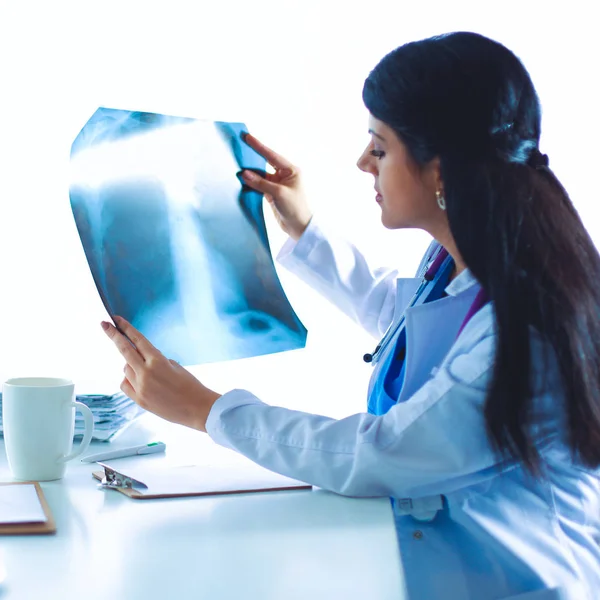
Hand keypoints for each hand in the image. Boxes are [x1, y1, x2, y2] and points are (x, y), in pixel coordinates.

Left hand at [100, 316, 220, 431]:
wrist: (197, 409)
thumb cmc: (190, 386)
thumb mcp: (175, 366)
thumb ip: (155, 360)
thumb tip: (140, 360)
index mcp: (157, 361)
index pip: (137, 340)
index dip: (125, 328)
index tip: (115, 320)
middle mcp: (146, 373)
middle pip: (124, 350)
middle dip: (114, 335)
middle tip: (104, 325)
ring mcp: (140, 387)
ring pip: (126, 368)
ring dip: (132, 365)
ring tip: (150, 373)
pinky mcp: (139, 400)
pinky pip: (125, 384)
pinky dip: (130, 379)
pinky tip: (142, 382)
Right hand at [241, 133, 312, 239]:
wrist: (299, 227)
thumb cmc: (295, 208)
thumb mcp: (278, 193)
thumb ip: (261, 183)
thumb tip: (244, 174)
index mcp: (291, 170)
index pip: (272, 155)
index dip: (259, 146)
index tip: (247, 136)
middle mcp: (284, 175)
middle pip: (264, 163)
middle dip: (252, 157)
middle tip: (238, 147)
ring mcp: (277, 184)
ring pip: (260, 175)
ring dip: (249, 172)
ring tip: (235, 163)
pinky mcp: (271, 193)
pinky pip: (258, 185)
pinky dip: (250, 183)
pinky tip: (241, 179)